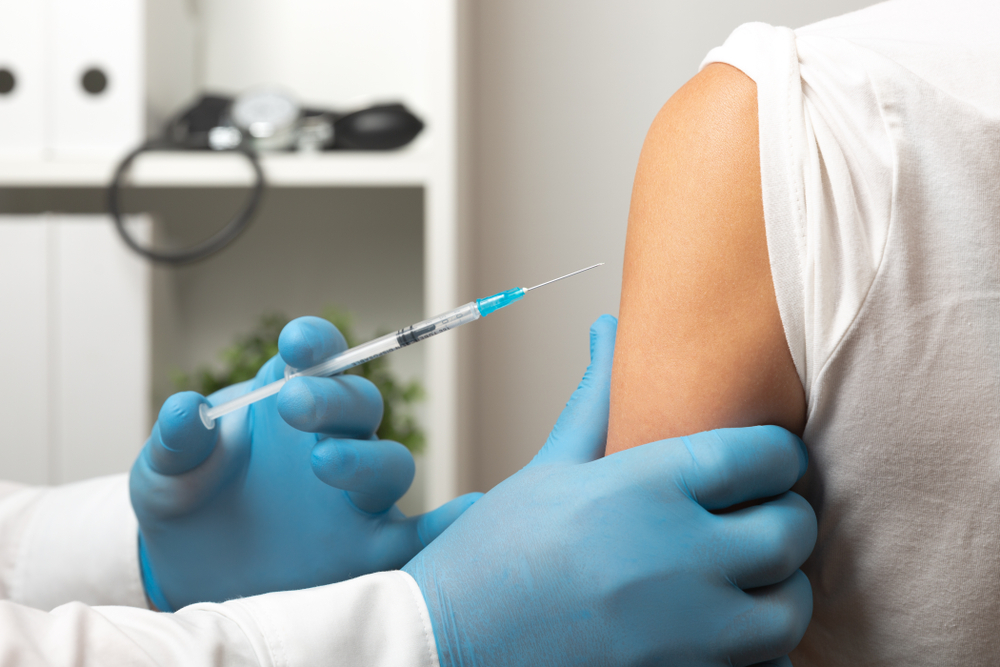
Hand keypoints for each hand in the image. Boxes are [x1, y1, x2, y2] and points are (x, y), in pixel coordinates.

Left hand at [130, 316, 479, 610]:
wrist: (192, 574)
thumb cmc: (187, 508)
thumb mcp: (164, 474)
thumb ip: (177, 443)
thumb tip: (186, 409)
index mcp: (290, 404)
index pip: (319, 359)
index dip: (316, 344)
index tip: (295, 343)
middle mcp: (334, 440)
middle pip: (360, 406)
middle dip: (333, 397)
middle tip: (292, 403)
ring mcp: (355, 496)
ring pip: (390, 463)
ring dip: (364, 457)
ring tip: (323, 462)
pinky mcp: (366, 547)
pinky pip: (416, 536)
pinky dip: (447, 526)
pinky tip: (466, 515)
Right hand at [403, 315, 815, 666]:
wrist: (449, 647)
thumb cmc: (494, 557)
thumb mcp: (549, 469)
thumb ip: (597, 400)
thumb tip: (608, 329)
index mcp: (646, 487)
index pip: (768, 454)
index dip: (776, 454)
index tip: (761, 463)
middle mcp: (678, 557)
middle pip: (791, 528)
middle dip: (782, 519)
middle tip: (752, 520)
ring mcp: (687, 632)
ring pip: (790, 605)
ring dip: (776, 588)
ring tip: (739, 579)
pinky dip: (758, 651)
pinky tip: (717, 631)